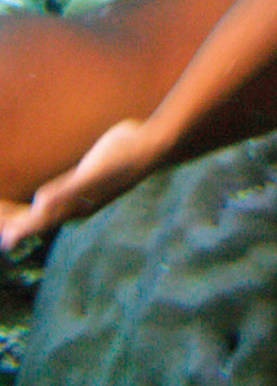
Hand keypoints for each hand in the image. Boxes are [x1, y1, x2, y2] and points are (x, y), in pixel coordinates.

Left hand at [0, 118, 157, 248]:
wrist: (152, 147)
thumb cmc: (123, 157)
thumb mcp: (93, 172)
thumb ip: (66, 190)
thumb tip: (37, 205)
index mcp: (73, 208)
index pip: (35, 223)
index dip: (15, 228)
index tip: (1, 238)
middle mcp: (75, 207)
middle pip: (36, 222)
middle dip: (13, 223)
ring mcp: (80, 197)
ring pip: (44, 212)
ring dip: (23, 216)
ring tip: (5, 219)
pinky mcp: (85, 183)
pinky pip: (55, 198)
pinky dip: (41, 203)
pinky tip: (39, 200)